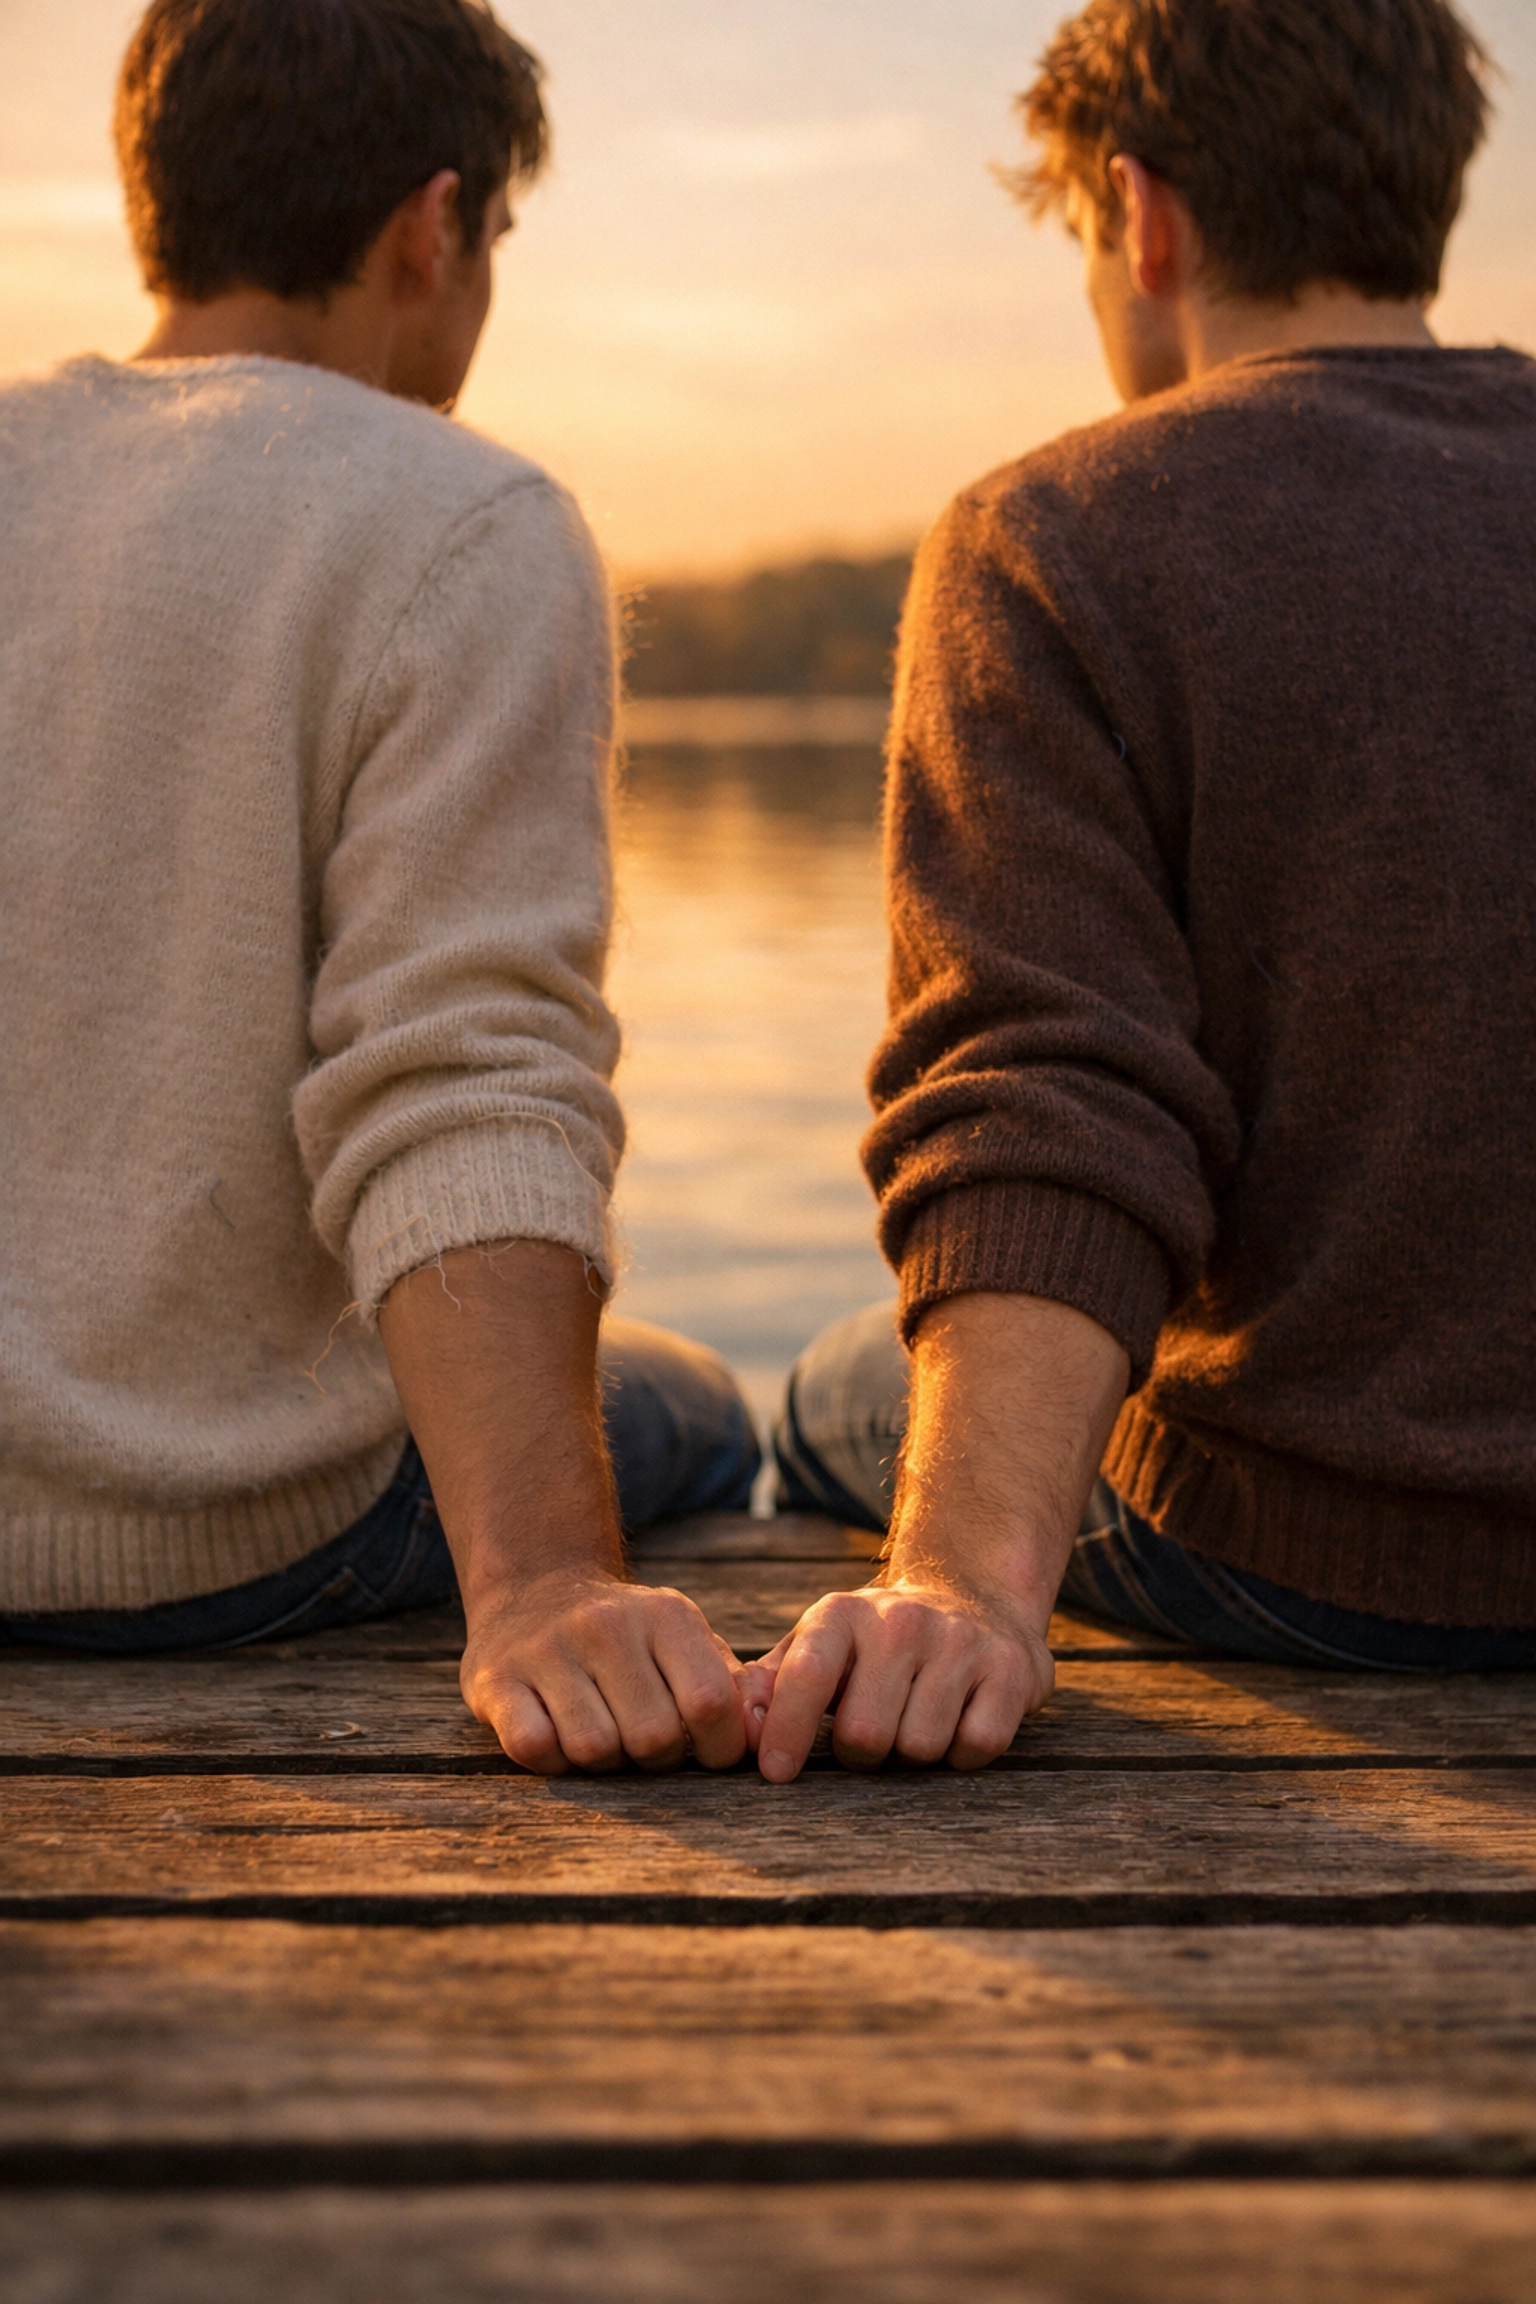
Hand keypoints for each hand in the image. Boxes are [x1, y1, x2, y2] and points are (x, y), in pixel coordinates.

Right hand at [461, 1564, 767, 1774]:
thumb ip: (732, 1687)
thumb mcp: (684, 1640)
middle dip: (655, 1759)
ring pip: (595, 1749)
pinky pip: (535, 1748)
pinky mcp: (496, 1679)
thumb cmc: (628, 1637)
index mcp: (665, 1616)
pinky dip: (553, 1760)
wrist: (533, 1588)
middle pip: (653, 1737)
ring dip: (603, 1764)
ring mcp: (547, 1650)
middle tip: (643, 1744)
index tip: (705, 1750)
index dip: (717, 1747)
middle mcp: (605, 1626)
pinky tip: (558, 1736)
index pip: (710, 1704)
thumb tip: (762, 1738)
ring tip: (602, 1737)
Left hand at [751, 1574, 1053, 1782]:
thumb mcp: (818, 1646)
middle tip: (873, 1735)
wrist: (973, 1598)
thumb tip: (737, 1726)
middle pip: (866, 1735)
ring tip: (914, 1721)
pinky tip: (958, 1722)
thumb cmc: (875, 1644)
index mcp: (842, 1615)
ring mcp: (959, 1641)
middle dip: (863, 1754)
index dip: (786, 1731)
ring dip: (913, 1756)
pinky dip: (963, 1754)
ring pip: (921, 1748)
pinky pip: (977, 1745)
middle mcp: (901, 1620)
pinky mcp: (1010, 1668)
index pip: (807, 1676)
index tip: (776, 1774)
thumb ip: (771, 1684)